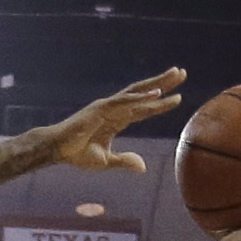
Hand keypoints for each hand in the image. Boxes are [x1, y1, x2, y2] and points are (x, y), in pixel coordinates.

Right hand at [45, 69, 187, 170]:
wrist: (59, 149)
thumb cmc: (78, 154)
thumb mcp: (107, 161)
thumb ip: (125, 160)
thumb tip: (143, 167)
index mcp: (118, 120)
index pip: (144, 110)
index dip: (161, 104)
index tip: (179, 98)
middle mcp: (116, 109)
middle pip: (144, 93)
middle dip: (164, 82)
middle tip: (182, 72)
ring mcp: (109, 106)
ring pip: (138, 92)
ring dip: (158, 83)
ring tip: (176, 75)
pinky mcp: (102, 108)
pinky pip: (125, 101)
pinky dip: (141, 96)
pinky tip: (156, 92)